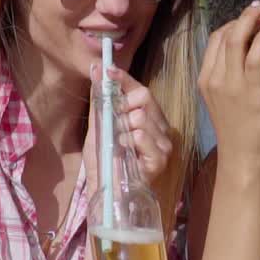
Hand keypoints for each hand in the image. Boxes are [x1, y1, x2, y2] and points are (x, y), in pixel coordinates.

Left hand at [84, 64, 173, 186]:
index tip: (108, 70)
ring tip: (118, 143)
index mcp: (147, 117)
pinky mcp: (160, 159)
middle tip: (112, 119)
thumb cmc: (102, 161)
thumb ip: (100, 99)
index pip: (140, 89)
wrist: (103, 190)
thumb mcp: (98, 126)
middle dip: (123, 103)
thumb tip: (96, 69)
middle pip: (145, 96)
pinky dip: (128, 140)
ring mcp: (162, 143)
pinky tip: (124, 152)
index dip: (124, 78)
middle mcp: (159, 127)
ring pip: (142, 116)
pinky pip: (142, 136)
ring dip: (122, 127)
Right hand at [198, 0, 259, 177]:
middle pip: (223, 35)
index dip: (231, 24)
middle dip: (242, 17)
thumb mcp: (226, 103)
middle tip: (259, 8)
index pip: (214, 41)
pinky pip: (255, 55)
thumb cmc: (237, 135)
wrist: (241, 160)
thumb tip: (245, 59)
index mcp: (204, 80)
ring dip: (252, 20)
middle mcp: (213, 78)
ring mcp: (230, 83)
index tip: (248, 19)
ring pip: (237, 39)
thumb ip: (230, 81)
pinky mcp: (251, 89)